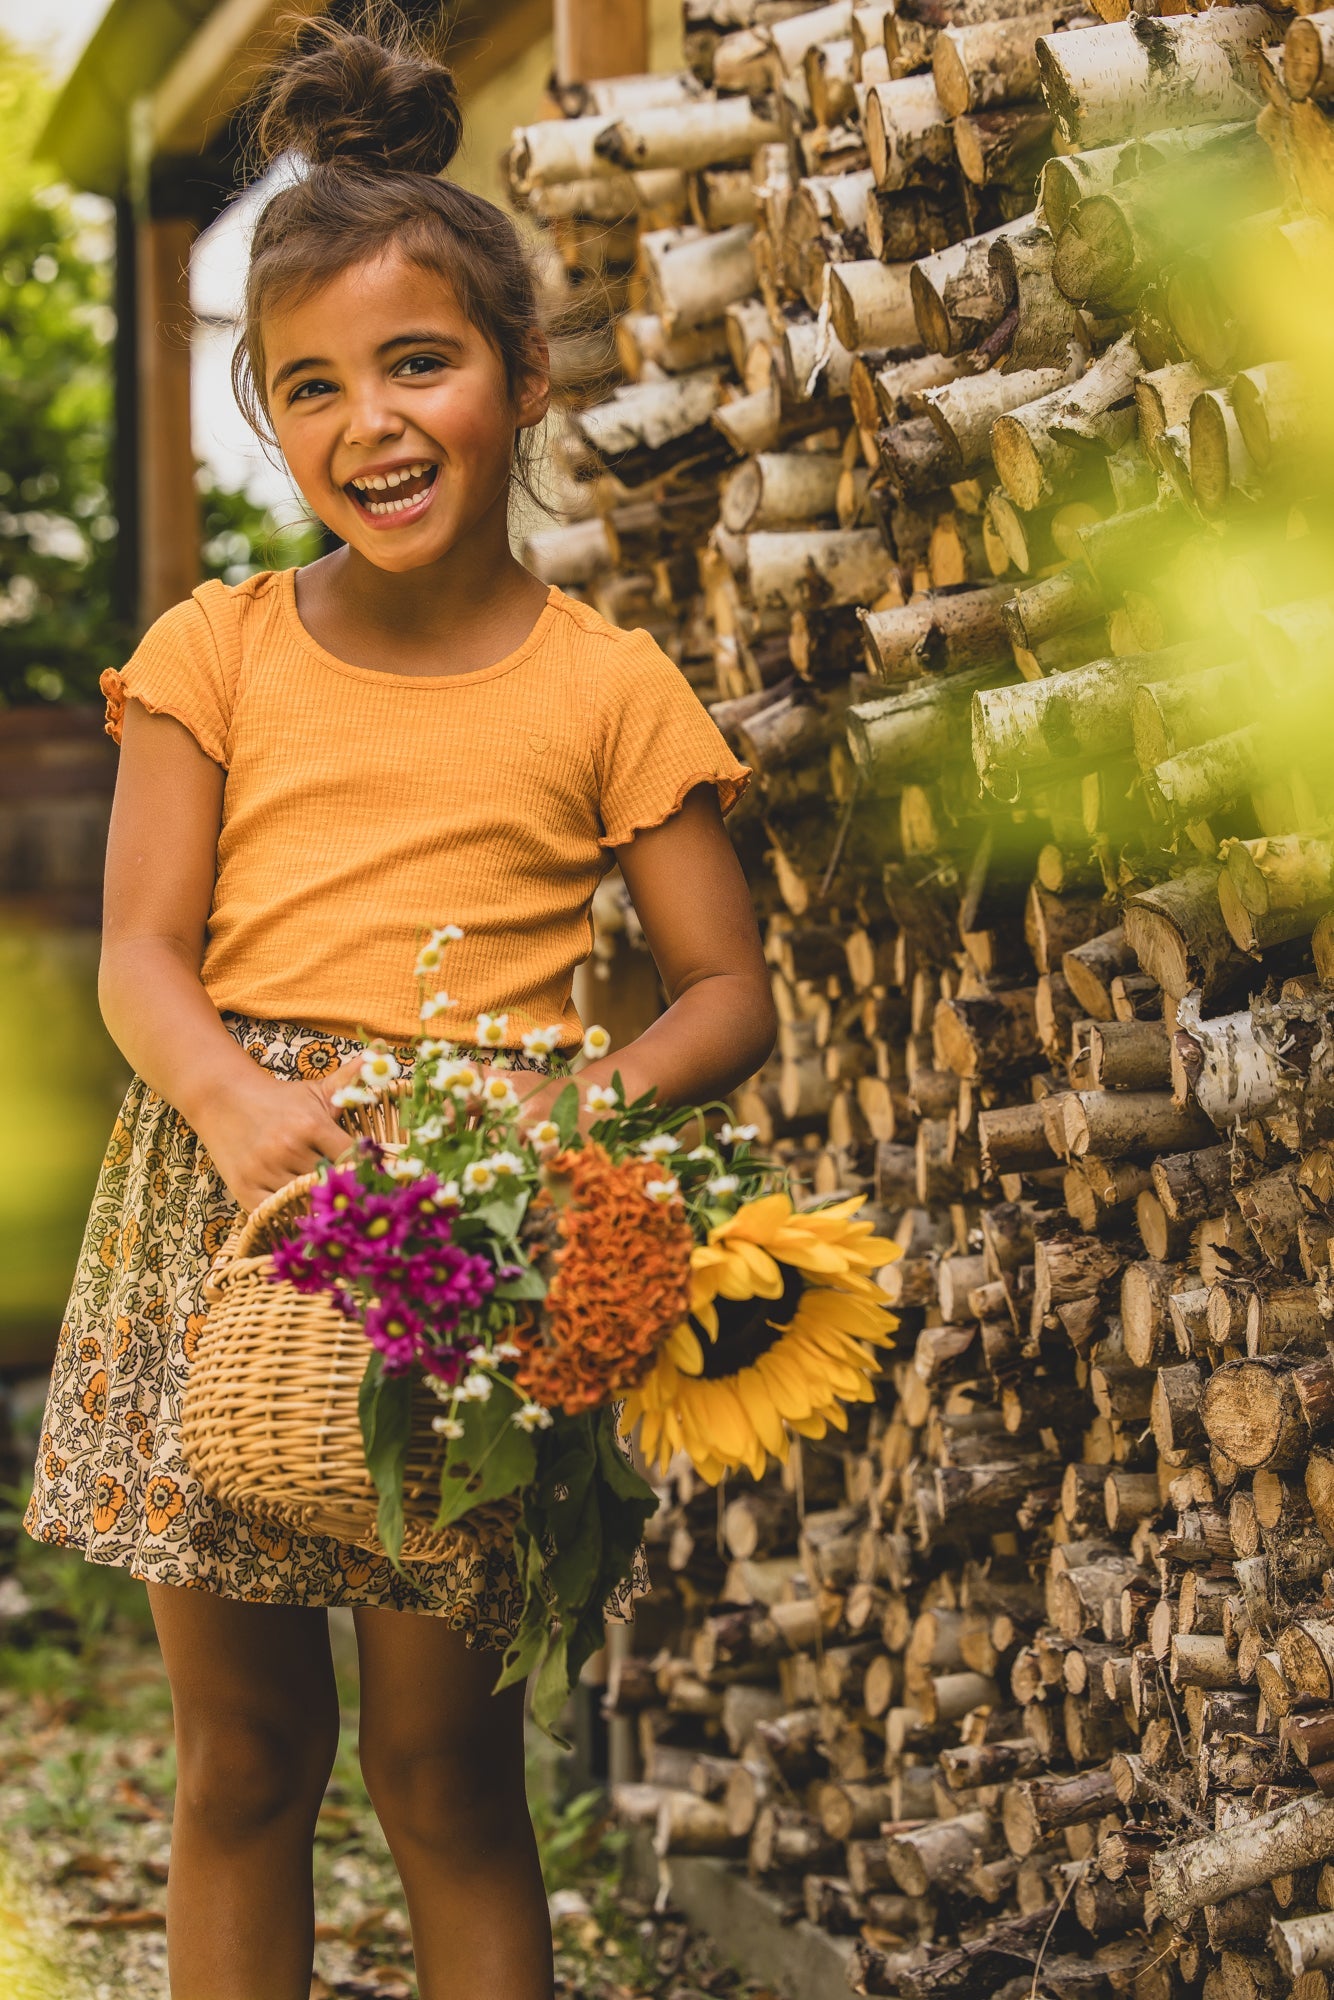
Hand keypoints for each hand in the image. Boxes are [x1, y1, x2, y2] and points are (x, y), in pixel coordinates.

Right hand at [191, 1053, 364, 1212]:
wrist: (222, 1097)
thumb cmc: (279, 1098)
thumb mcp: (316, 1090)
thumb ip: (351, 1080)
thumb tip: (380, 1051)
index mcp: (311, 1124)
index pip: (350, 1159)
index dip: (364, 1169)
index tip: (373, 1177)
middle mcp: (288, 1148)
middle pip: (329, 1184)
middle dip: (342, 1191)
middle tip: (355, 1199)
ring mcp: (264, 1170)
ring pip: (303, 1203)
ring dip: (315, 1206)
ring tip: (328, 1206)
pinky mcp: (244, 1189)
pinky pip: (274, 1215)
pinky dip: (287, 1216)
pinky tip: (298, 1211)